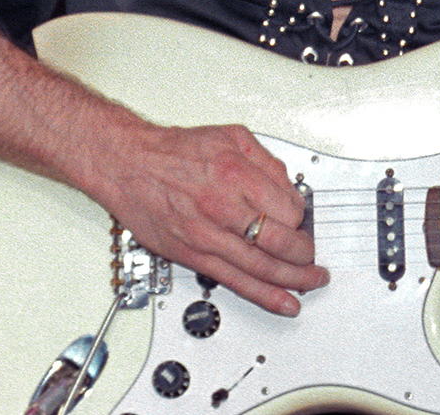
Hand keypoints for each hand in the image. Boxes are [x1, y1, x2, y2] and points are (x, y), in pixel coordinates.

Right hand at [86, 119, 328, 315]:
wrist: (127, 165)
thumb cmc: (174, 151)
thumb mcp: (232, 137)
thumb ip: (267, 162)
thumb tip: (290, 189)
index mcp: (236, 174)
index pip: (290, 209)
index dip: (303, 217)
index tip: (303, 219)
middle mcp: (223, 208)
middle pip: (281, 243)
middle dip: (305, 253)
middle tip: (313, 254)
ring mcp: (207, 236)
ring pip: (262, 268)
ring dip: (294, 279)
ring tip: (312, 282)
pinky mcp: (193, 257)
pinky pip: (235, 282)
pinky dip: (264, 295)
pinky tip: (284, 302)